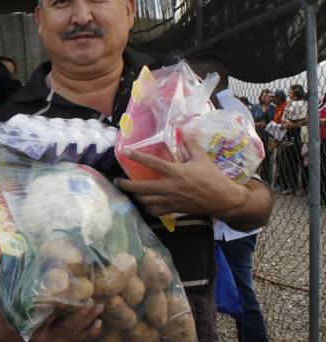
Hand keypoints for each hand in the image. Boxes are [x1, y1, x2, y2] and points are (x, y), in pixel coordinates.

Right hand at [0, 297, 102, 341]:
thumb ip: (0, 299)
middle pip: (64, 327)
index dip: (56, 304)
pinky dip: (88, 332)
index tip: (66, 293)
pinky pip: (76, 339)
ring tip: (99, 307)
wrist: (6, 339)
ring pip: (73, 333)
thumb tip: (0, 278)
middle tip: (90, 301)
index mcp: (28, 333)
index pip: (44, 317)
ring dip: (87, 320)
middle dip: (79, 314)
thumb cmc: (3, 321)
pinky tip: (99, 323)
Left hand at [114, 134, 245, 217]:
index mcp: (176, 172)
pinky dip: (148, 207)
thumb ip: (190, 144)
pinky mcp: (174, 210)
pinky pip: (155, 211)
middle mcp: (170, 187)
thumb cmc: (213, 177)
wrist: (223, 199)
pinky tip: (147, 202)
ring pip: (146, 201)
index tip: (125, 152)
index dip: (137, 157)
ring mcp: (171, 200)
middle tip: (117, 181)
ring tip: (133, 190)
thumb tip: (183, 130)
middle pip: (141, 188)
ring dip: (137, 196)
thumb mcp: (202, 158)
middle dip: (126, 185)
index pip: (152, 163)